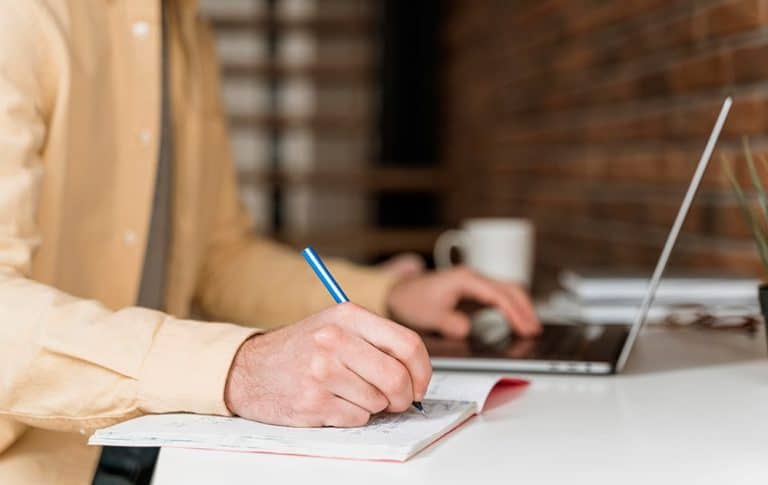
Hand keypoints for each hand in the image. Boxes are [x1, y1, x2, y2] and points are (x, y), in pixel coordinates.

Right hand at [224, 303, 431, 426]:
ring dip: (373, 405)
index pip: (407, 344)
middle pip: (396, 377)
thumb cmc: (301, 349)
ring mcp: (321, 371)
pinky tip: (333, 402)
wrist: (250, 369)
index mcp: (347, 315)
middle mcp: (334, 340)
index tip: (420, 384)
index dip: (423, 370)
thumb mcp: (336, 325)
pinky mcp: (312, 401)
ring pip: (378, 401)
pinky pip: (357, 418)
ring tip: (350, 393)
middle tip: (398, 401)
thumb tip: (417, 374)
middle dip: (405, 396)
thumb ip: (376, 340)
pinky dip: (353, 416)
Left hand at [386, 267, 540, 338]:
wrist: (399, 293)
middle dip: (525, 308)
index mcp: (465, 280)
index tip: (525, 328)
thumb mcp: (428, 315)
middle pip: (510, 288)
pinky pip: (499, 295)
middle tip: (535, 330)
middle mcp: (472, 277)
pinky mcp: (473, 290)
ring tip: (532, 328)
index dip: (514, 312)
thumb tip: (467, 329)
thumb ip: (448, 322)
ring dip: (521, 306)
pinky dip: (512, 306)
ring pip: (507, 290)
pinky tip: (517, 321)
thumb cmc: (412, 300)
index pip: (498, 295)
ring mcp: (474, 282)